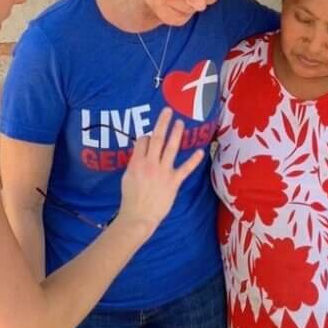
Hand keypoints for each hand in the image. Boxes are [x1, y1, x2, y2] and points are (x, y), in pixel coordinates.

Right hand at [118, 108, 203, 235]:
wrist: (138, 216)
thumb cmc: (130, 198)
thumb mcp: (127, 177)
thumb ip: (135, 163)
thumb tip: (141, 152)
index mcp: (136, 162)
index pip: (143, 141)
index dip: (147, 136)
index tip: (150, 136)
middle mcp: (150, 164)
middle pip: (157, 139)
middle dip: (162, 123)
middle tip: (168, 110)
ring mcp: (163, 172)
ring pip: (171, 148)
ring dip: (176, 134)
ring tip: (180, 123)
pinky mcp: (173, 181)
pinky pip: (185, 169)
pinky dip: (193, 161)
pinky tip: (200, 152)